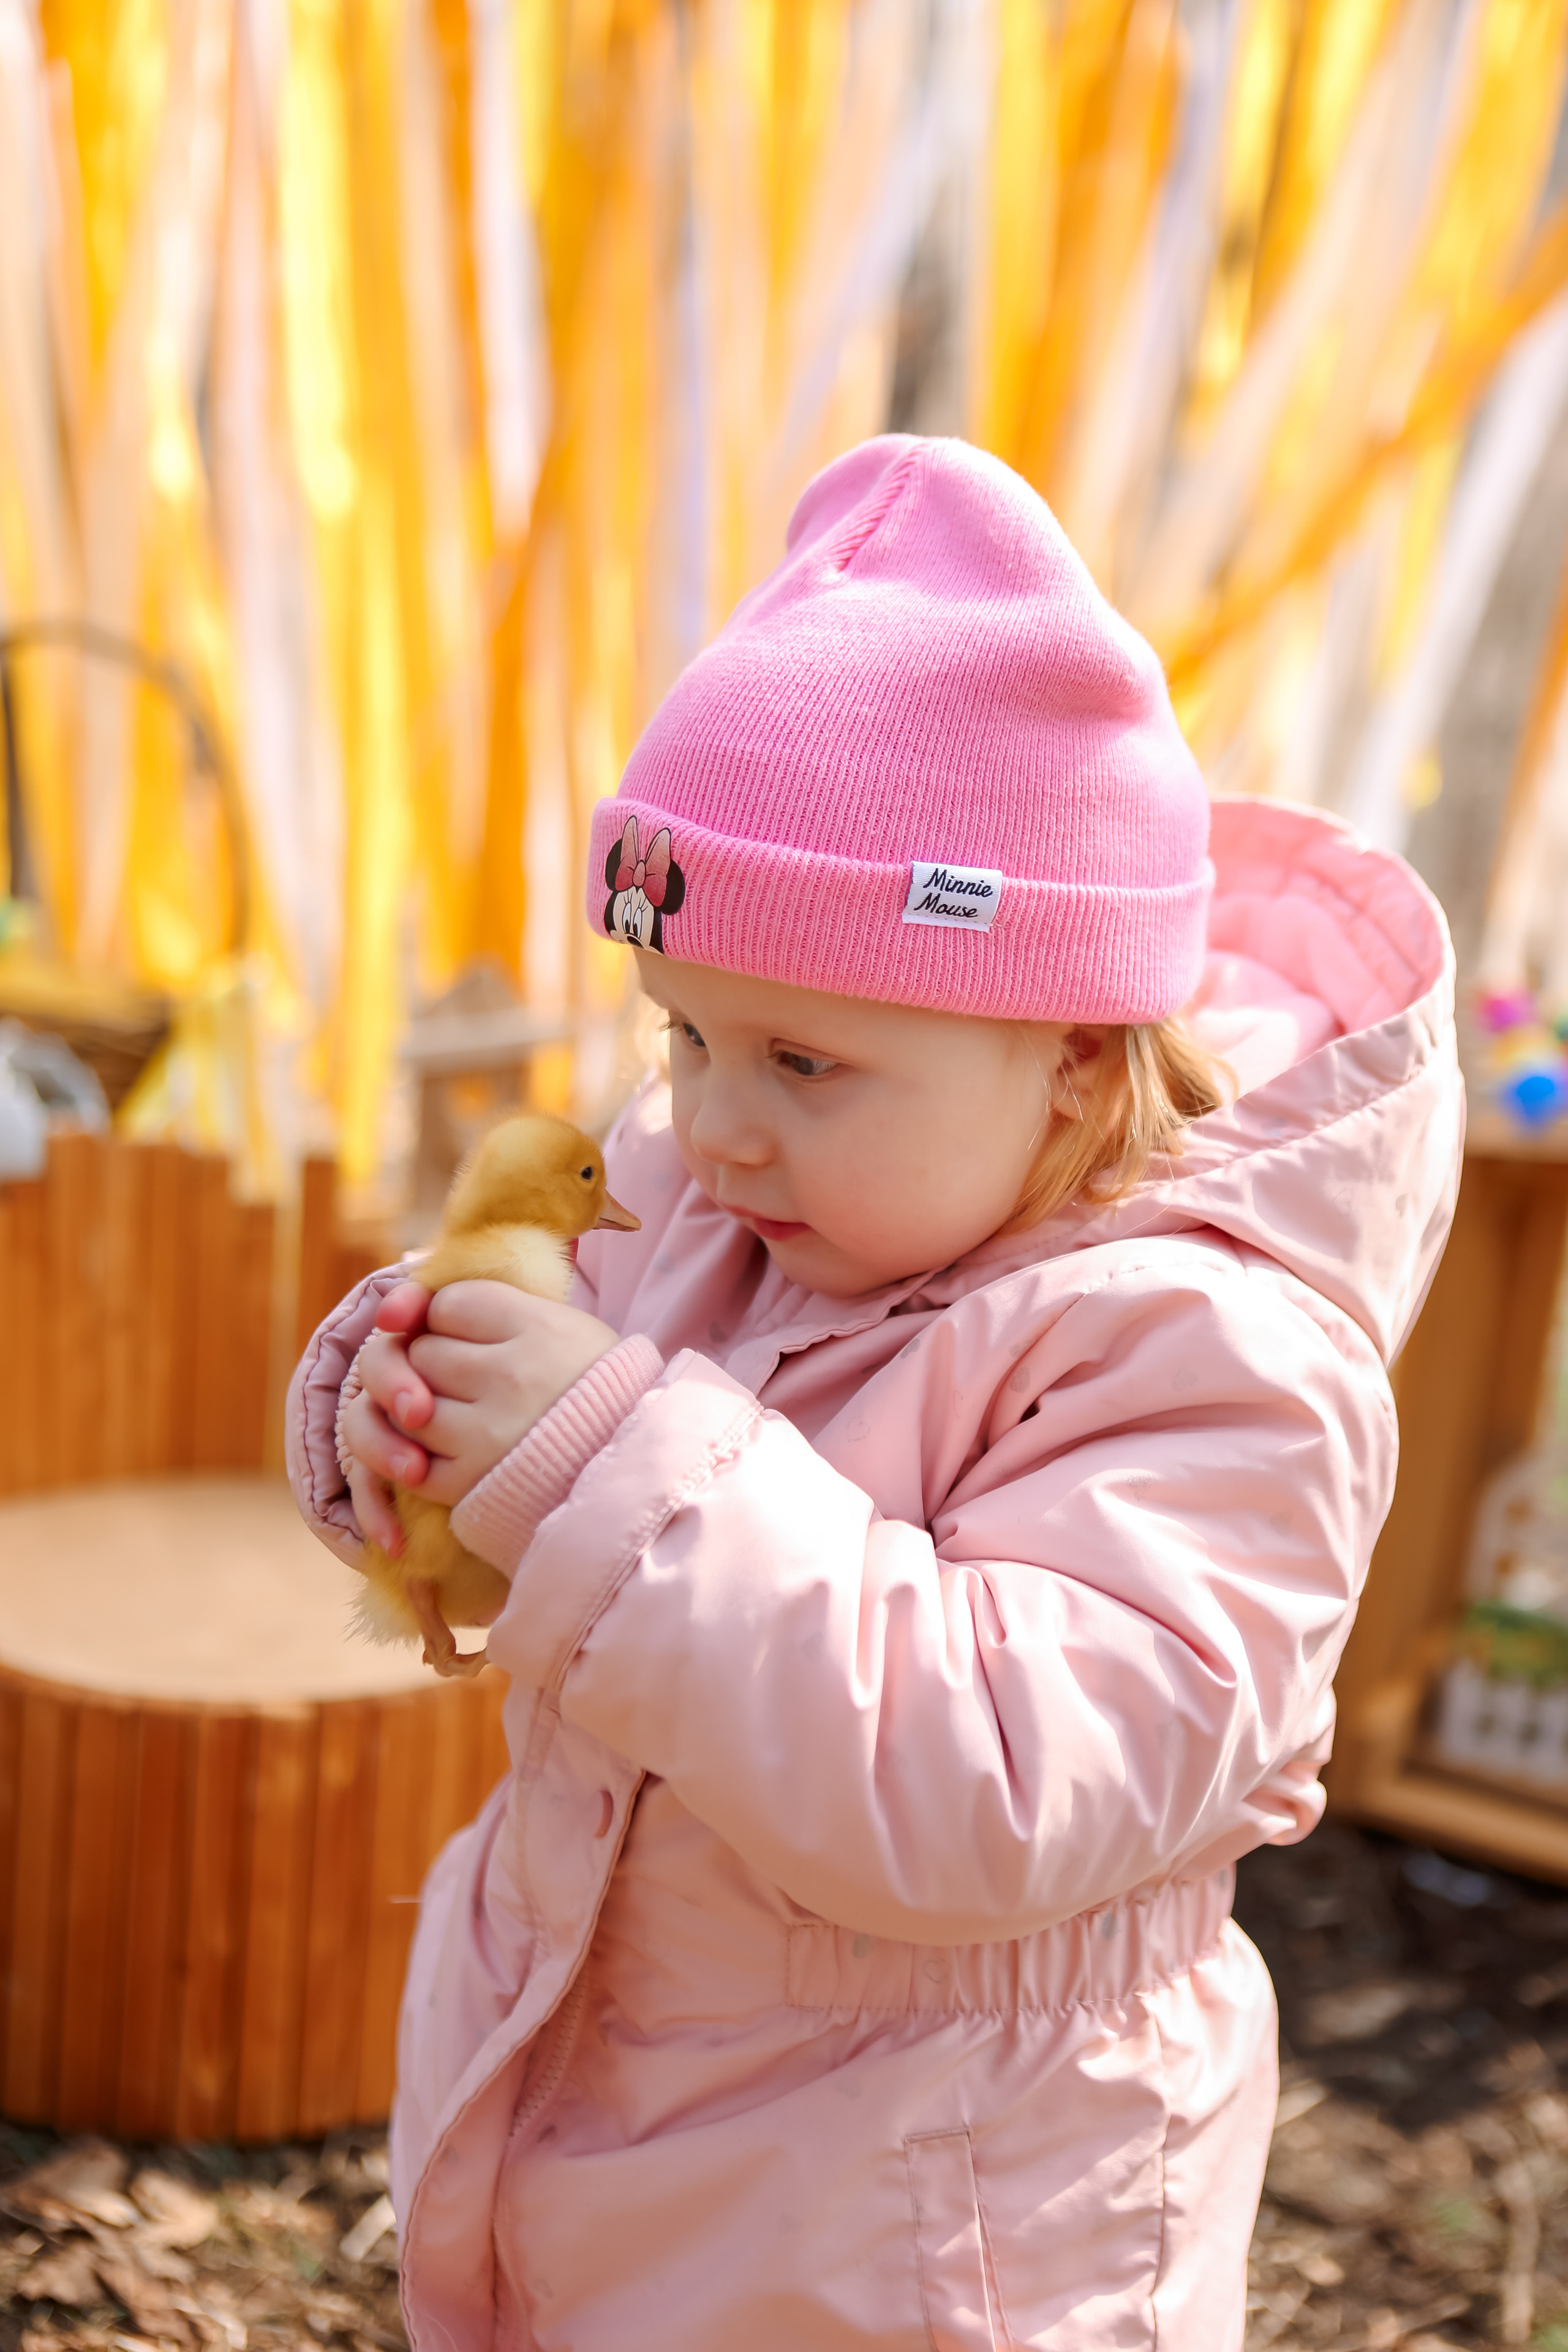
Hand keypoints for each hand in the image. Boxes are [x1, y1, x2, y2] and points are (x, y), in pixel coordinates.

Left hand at [340, 1279, 618, 1552]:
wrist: (629, 1473)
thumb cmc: (588, 1391)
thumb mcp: (560, 1326)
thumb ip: (488, 1307)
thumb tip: (390, 1313)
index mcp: (538, 1328)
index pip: (448, 1304)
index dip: (450, 1319)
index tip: (475, 1337)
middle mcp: (512, 1376)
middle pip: (422, 1353)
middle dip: (433, 1365)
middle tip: (470, 1382)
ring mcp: (489, 1433)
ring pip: (408, 1408)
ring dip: (424, 1413)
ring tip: (465, 1418)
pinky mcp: (473, 1483)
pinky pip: (412, 1463)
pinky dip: (423, 1461)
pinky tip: (458, 1454)